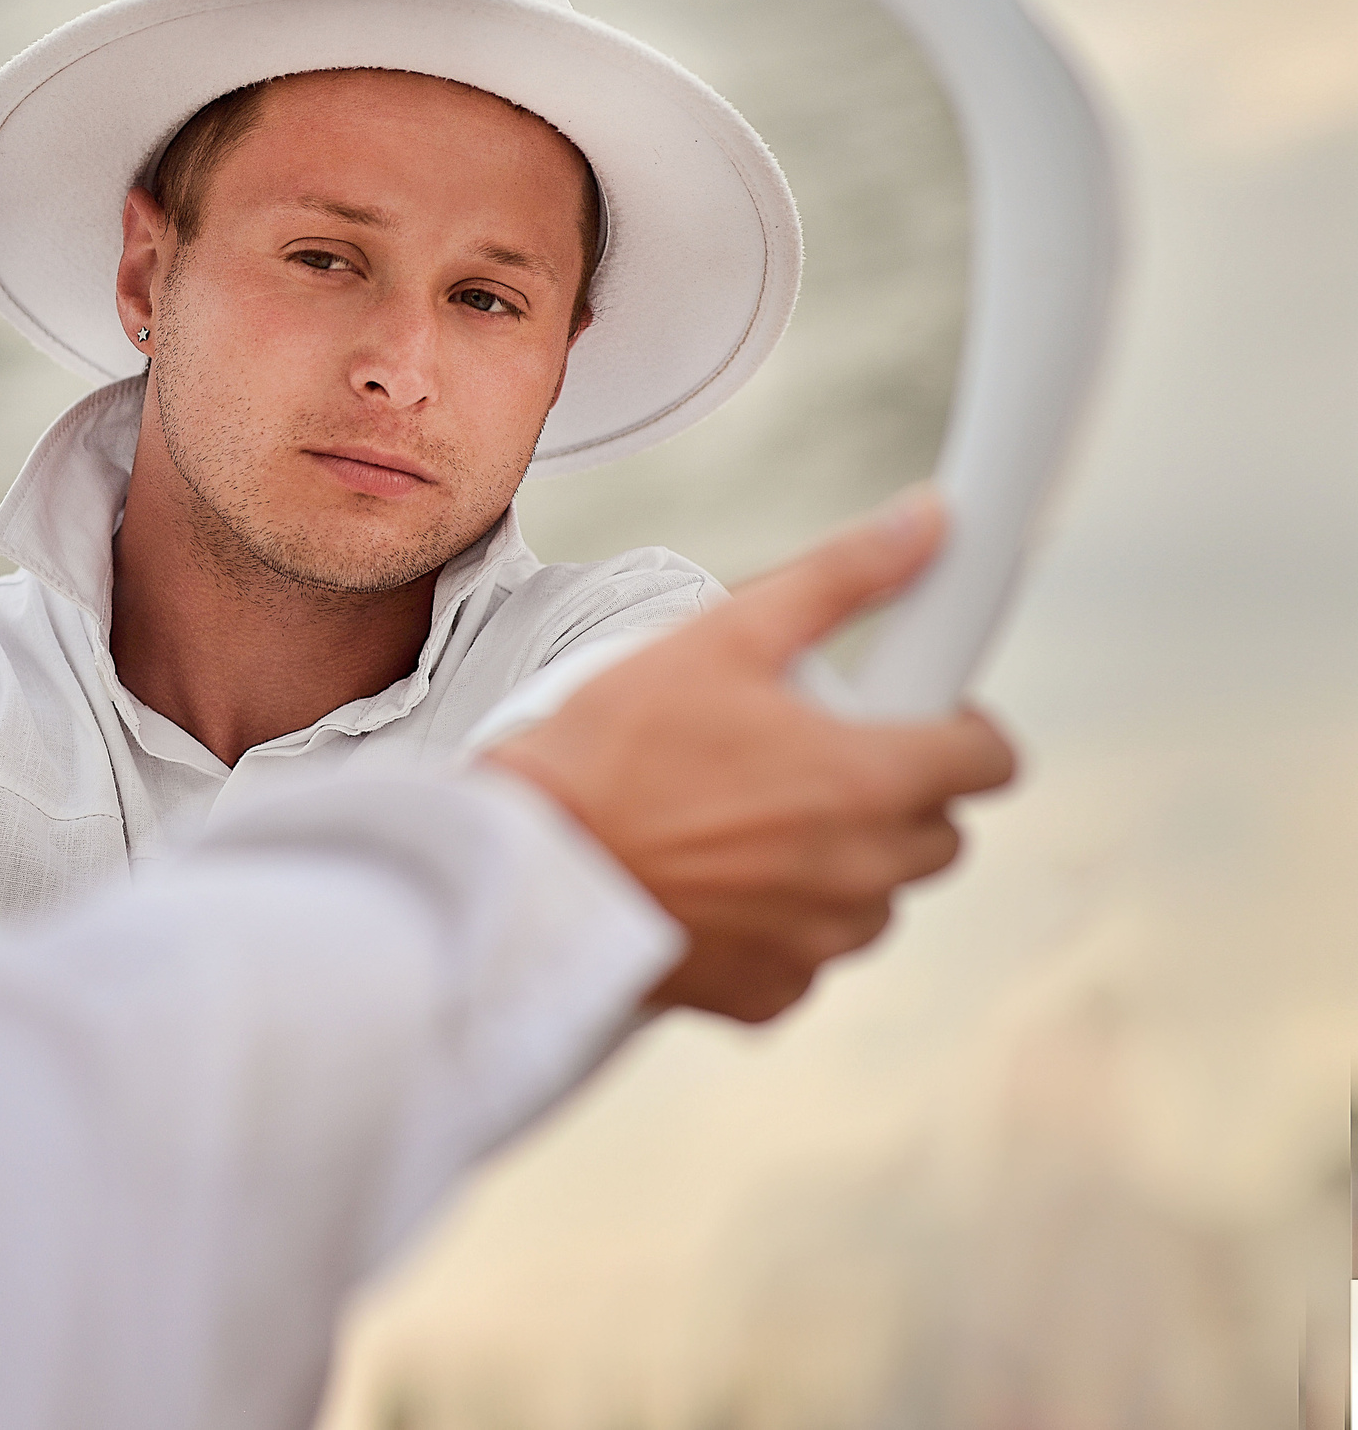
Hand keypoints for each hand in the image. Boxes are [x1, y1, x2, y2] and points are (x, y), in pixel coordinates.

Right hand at [485, 490, 1015, 1022]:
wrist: (526, 867)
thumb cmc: (609, 752)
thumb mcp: (722, 638)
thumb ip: (840, 577)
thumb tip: (927, 522)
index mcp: (866, 780)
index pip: (988, 761)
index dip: (957, 726)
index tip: (911, 715)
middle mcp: (860, 873)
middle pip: (938, 835)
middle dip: (895, 794)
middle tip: (806, 760)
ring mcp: (818, 941)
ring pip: (875, 900)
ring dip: (840, 864)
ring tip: (748, 822)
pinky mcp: (770, 993)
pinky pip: (809, 956)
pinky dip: (780, 924)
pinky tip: (715, 882)